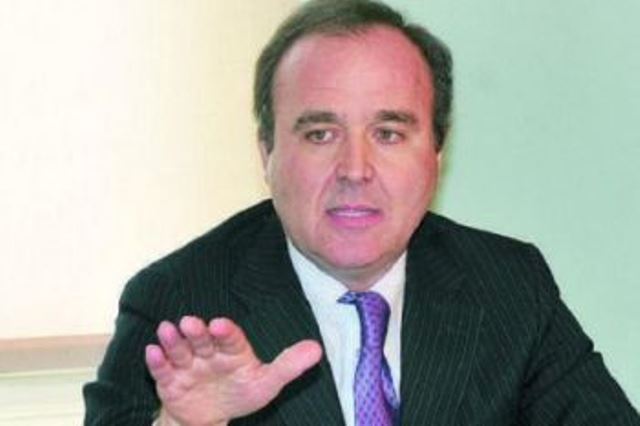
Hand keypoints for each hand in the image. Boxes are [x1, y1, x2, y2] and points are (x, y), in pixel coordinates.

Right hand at [145, 316, 322, 425]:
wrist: (209, 417)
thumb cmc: (240, 392)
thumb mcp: (266, 383)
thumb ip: (288, 366)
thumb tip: (317, 349)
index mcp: (232, 350)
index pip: (230, 338)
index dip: (225, 331)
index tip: (219, 324)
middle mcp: (208, 353)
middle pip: (202, 340)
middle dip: (196, 332)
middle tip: (190, 322)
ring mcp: (187, 365)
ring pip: (180, 350)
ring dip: (173, 340)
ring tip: (167, 330)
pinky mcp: (169, 380)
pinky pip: (162, 370)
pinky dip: (156, 361)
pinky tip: (152, 351)